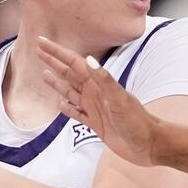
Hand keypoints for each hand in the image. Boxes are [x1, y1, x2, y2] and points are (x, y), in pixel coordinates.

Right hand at [37, 37, 163, 165]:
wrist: (149, 145)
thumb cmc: (137, 122)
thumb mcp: (120, 99)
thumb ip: (104, 80)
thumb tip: (89, 59)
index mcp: (98, 84)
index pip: (74, 63)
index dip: (57, 52)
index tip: (42, 42)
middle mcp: (95, 93)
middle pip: (69, 73)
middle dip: (54, 61)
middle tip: (38, 50)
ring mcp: (95, 108)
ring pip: (70, 92)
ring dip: (57, 83)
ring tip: (43, 74)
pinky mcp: (96, 124)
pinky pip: (77, 113)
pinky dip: (67, 109)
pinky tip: (59, 105)